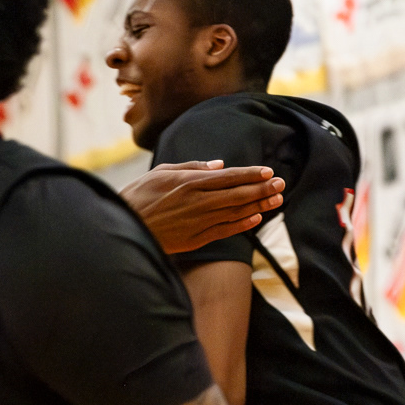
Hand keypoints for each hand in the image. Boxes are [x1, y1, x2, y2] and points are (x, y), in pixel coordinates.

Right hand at [123, 162, 284, 256]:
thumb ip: (192, 167)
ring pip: (235, 212)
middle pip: (237, 194)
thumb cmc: (139, 197)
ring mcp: (198, 222)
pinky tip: (256, 218)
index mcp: (190, 182)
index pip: (229, 176)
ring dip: (258, 205)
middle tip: (281, 185)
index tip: (268, 172)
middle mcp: (198, 201)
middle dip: (262, 189)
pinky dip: (242, 224)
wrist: (124, 228)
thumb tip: (218, 165)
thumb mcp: (162, 173)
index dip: (251, 174)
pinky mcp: (195, 239)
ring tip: (277, 200)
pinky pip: (224, 231)